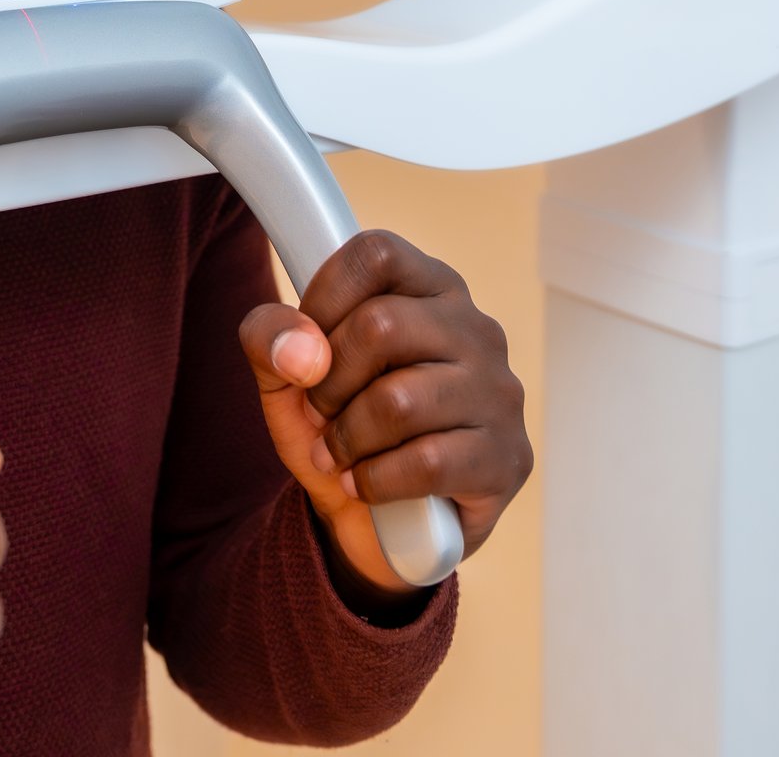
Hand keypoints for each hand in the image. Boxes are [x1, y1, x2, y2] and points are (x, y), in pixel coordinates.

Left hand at [240, 231, 531, 605]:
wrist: (375, 525)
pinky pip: (426, 463)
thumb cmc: (339, 428)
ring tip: (340, 454)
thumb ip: (271, 339)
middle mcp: (477, 329)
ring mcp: (500, 393)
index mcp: (431, 288)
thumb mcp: (285, 378)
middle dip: (329, 382)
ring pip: (400, 401)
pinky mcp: (508, 458)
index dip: (324, 298)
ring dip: (347, 438)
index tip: (309, 345)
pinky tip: (366, 485)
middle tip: (323, 412)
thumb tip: (302, 350)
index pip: (377, 254)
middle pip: (382, 325)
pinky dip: (375, 481)